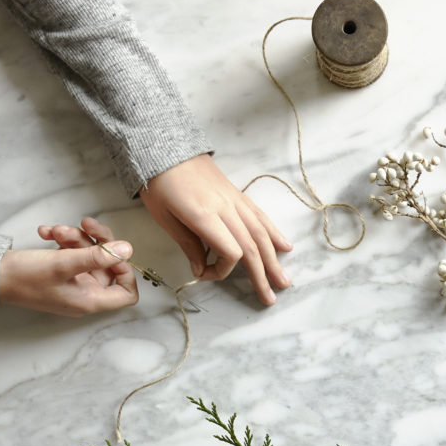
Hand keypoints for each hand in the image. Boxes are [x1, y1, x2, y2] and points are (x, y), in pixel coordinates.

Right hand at [0, 217, 137, 315]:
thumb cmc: (24, 277)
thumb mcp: (63, 263)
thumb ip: (97, 256)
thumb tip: (127, 249)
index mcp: (90, 300)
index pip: (126, 293)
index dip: (126, 271)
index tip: (114, 253)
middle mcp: (85, 293)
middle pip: (108, 265)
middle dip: (96, 242)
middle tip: (85, 224)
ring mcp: (73, 282)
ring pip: (88, 254)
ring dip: (74, 237)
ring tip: (55, 230)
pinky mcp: (60, 271)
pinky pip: (71, 253)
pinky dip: (62, 240)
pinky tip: (46, 232)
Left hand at [140, 154, 292, 305]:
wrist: (165, 147)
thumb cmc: (159, 183)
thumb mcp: (166, 218)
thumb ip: (188, 245)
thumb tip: (202, 270)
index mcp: (205, 216)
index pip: (231, 252)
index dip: (223, 270)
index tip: (205, 274)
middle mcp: (226, 208)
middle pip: (252, 247)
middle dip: (262, 275)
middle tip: (271, 298)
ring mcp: (234, 200)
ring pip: (261, 233)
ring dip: (274, 259)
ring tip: (284, 280)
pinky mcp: (237, 194)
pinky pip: (260, 216)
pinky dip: (274, 232)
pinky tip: (285, 246)